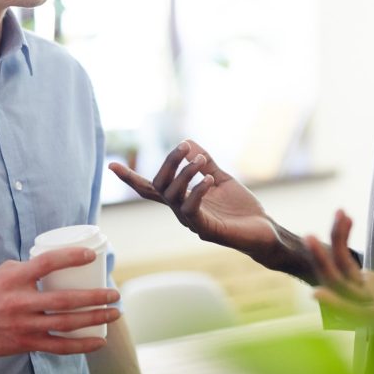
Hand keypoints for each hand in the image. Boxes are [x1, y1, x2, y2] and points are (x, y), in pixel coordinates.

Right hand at [0, 248, 120, 356]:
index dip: (71, 257)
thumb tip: (63, 261)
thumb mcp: (5, 273)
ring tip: (115, 313)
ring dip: (94, 319)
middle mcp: (20, 303)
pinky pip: (57, 347)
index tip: (91, 255)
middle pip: (65, 300)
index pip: (47, 263)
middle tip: (115, 293)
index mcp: (15, 279)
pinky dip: (80, 346)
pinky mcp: (24, 343)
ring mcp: (23, 325)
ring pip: (65, 324)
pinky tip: (99, 341)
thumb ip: (31, 266)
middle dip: (95, 297)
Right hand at [109, 140, 280, 261]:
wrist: (263, 232)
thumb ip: (205, 163)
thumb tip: (188, 141)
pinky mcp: (206, 229)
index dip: (131, 178)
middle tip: (184, 146)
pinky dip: (198, 190)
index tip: (111, 165)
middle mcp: (181, 211)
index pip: (152, 188)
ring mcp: (192, 222)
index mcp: (182, 199)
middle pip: (160, 185)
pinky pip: (192, 209)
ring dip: (185, 173)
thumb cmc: (240, 208)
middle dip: (169, 163)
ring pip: (174, 196)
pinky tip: (208, 179)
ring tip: (200, 160)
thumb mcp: (221, 179)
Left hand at [306, 210, 373, 327]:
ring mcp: (366, 293)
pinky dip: (345, 239)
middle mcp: (370, 305)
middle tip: (309, 236)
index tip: (315, 293)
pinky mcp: (366, 282)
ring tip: (339, 212)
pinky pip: (347, 261)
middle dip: (323, 261)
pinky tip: (346, 217)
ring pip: (341, 269)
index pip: (356, 312)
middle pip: (340, 285)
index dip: (336, 304)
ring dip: (335, 241)